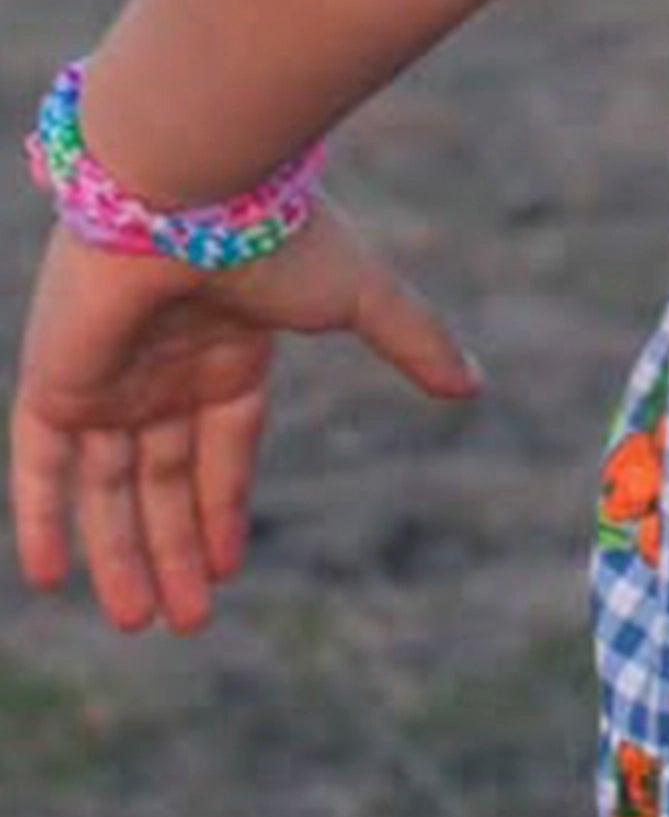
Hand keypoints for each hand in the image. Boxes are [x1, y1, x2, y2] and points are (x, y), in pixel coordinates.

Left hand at [10, 198, 479, 634]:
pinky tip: (49, 579)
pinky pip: (37, 466)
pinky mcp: (57, 383)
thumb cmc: (277, 236)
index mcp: (229, 351)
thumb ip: (413, 340)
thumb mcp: (358, 298)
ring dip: (117, 554)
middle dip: (173, 549)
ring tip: (135, 623)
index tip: (226, 572)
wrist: (184, 192)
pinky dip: (40, 519)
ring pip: (105, 486)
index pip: (221, 448)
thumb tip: (476, 385)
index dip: (222, 507)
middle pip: (162, 479)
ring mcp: (108, 377)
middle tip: (184, 624)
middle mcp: (165, 369)